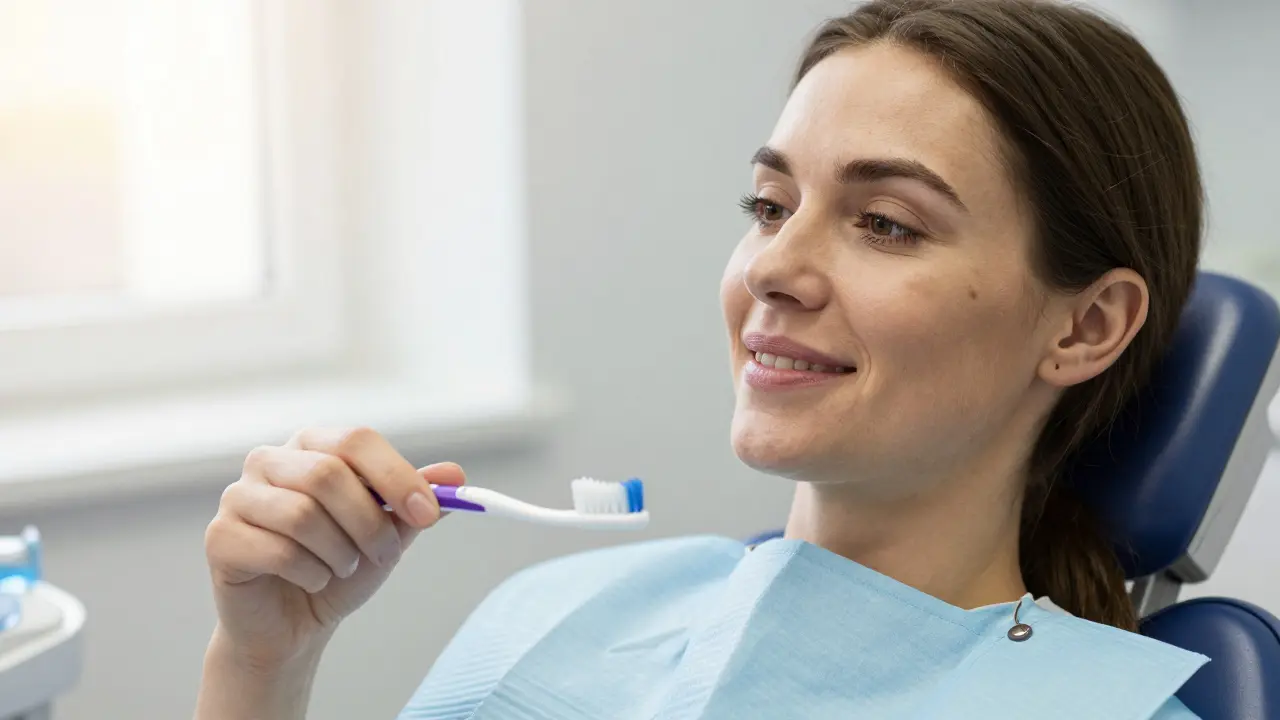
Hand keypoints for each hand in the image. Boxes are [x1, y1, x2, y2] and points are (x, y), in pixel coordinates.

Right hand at [203, 427, 464, 670]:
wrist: (295, 622)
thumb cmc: (339, 565)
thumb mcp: (388, 531)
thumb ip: (416, 500)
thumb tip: (456, 475)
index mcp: (313, 445)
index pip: (357, 440)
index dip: (397, 475)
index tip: (428, 514)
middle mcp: (270, 460)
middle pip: (328, 475)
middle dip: (369, 523)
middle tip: (384, 554)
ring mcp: (238, 496)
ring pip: (302, 514)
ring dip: (340, 553)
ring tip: (343, 567)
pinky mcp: (220, 537)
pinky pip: (277, 551)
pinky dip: (310, 574)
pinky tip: (311, 580)